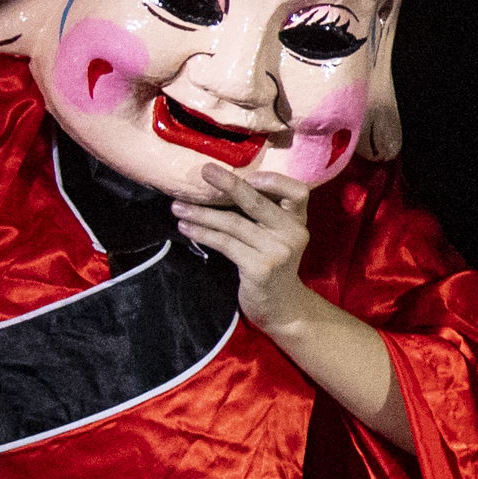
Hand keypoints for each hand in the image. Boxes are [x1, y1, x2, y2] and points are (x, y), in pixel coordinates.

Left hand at [172, 165, 319, 335]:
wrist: (282, 307)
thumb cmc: (273, 267)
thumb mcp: (278, 238)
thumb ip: (265, 216)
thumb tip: (223, 187)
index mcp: (299, 221)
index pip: (298, 191)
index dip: (274, 181)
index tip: (248, 175)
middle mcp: (292, 233)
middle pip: (257, 202)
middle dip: (229, 183)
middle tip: (204, 171)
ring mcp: (277, 251)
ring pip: (234, 224)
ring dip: (202, 214)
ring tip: (178, 207)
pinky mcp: (260, 268)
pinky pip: (225, 244)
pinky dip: (203, 234)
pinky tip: (186, 228)